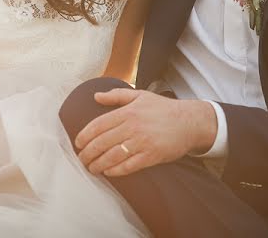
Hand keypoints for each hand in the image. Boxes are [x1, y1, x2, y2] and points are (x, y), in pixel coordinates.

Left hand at [75, 89, 216, 176]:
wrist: (189, 122)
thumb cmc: (163, 108)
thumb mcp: (139, 95)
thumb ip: (116, 95)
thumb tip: (96, 96)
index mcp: (127, 112)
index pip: (98, 125)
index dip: (85, 136)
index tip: (78, 143)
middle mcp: (133, 126)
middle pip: (102, 142)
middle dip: (88, 153)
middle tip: (81, 159)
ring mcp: (142, 142)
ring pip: (113, 156)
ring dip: (98, 164)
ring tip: (91, 168)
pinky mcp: (152, 156)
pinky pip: (129, 166)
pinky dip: (116, 171)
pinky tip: (108, 172)